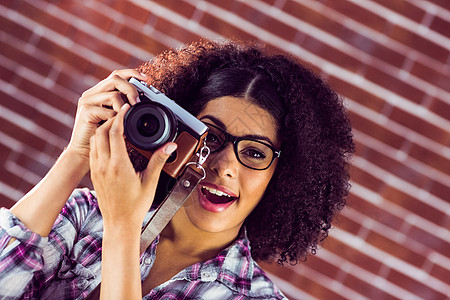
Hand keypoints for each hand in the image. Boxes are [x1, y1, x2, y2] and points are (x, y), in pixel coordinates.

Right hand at [66, 69, 147, 170]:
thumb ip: (125, 108)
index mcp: (100, 92)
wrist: (85, 153)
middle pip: (115, 79)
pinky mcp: (85, 111)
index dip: (132, 73)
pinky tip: (117, 128)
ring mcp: (87, 101)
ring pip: (114, 95)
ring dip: (125, 108)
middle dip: (131, 89)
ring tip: (127, 120)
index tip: (146, 79)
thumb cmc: (104, 137)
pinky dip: (116, 119)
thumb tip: (141, 101)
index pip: (116, 75)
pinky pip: (107, 111)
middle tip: (138, 103)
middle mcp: (92, 93)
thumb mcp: (117, 119)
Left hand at [89, 104, 176, 229]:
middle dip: (111, 120)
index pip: (115, 133)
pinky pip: (94, 151)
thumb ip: (159, 161)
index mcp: (118, 166)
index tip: (126, 109)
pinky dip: (100, 141)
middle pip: (102, 132)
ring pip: (95, 140)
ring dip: (104, 130)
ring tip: (117, 126)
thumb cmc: (135, 207)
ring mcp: (97, 170)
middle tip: (123, 115)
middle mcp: (104, 166)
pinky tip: (111, 142)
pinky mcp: (94, 174)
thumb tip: (170, 147)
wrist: (119, 224)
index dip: (120, 117)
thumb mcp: (150, 182)